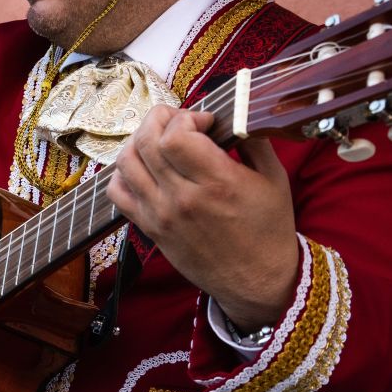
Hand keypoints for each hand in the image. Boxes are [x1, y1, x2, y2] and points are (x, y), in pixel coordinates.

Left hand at [107, 106, 298, 329]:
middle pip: (146, 142)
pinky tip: (147, 169)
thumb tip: (236, 110)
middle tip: (179, 121)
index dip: (185, 117)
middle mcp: (183, 199)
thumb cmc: (269, 229)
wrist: (257, 281)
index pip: (175, 135)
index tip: (205, 121)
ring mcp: (161, 215)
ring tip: (161, 141)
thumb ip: (253, 140)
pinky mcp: (150, 229)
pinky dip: (124, 173)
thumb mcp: (274, 179)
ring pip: (126, 162)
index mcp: (217, 183)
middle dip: (160, 118)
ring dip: (139, 141)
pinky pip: (117, 193)